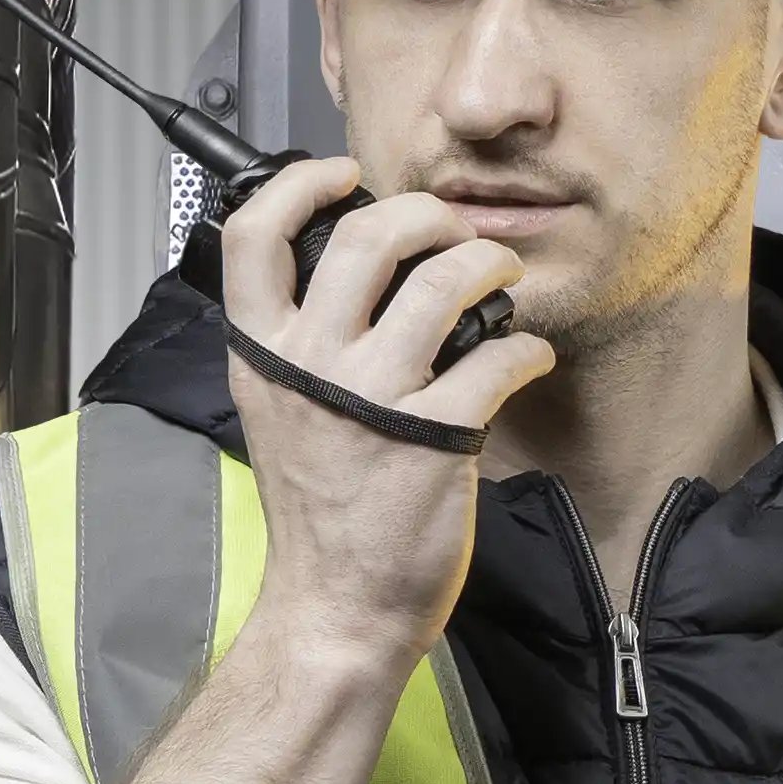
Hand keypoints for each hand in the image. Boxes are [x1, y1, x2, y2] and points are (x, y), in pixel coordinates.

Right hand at [217, 157, 561, 666]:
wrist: (335, 606)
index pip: (253, 237)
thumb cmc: (315, 512)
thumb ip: (294, 345)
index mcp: (261, 356)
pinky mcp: (439, 436)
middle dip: (428, 214)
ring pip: (446, 281)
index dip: (301, 185)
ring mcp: (374, 400)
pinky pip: (502, 356)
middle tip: (453, 232)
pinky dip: (529, 349)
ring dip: (491, 264)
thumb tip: (345, 278)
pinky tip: (528, 359)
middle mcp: (310, 367)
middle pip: (369, 237)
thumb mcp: (274, 414)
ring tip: (503, 279)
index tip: (345, 177)